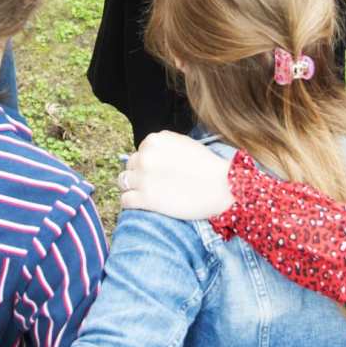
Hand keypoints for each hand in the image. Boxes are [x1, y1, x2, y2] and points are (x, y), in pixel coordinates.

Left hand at [118, 131, 233, 218]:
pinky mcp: (145, 199)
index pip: (140, 151)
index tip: (158, 172)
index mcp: (154, 140)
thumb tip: (149, 153)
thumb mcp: (183, 143)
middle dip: (138, 175)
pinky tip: (141, 206)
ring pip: (123, 182)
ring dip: (132, 188)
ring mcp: (143, 178)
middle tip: (152, 185)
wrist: (222, 186)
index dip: (148, 163)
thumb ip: (163, 146)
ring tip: (144, 195)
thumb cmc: (207, 166)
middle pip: (130, 166)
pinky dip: (130, 204)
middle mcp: (145, 156)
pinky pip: (125, 200)